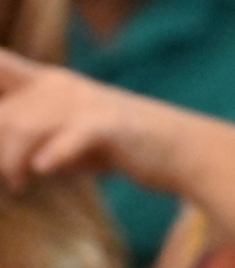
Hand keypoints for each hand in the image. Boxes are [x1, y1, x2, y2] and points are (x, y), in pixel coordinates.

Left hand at [0, 47, 190, 192]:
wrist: (184, 151)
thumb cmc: (125, 147)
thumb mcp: (74, 136)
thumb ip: (39, 139)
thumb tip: (8, 164)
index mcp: (48, 82)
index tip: (1, 135)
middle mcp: (61, 85)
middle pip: (6, 114)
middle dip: (0, 149)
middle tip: (8, 179)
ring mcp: (85, 103)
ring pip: (27, 128)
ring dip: (14, 162)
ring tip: (18, 185)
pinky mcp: (109, 125)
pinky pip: (69, 137)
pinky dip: (54, 153)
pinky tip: (44, 170)